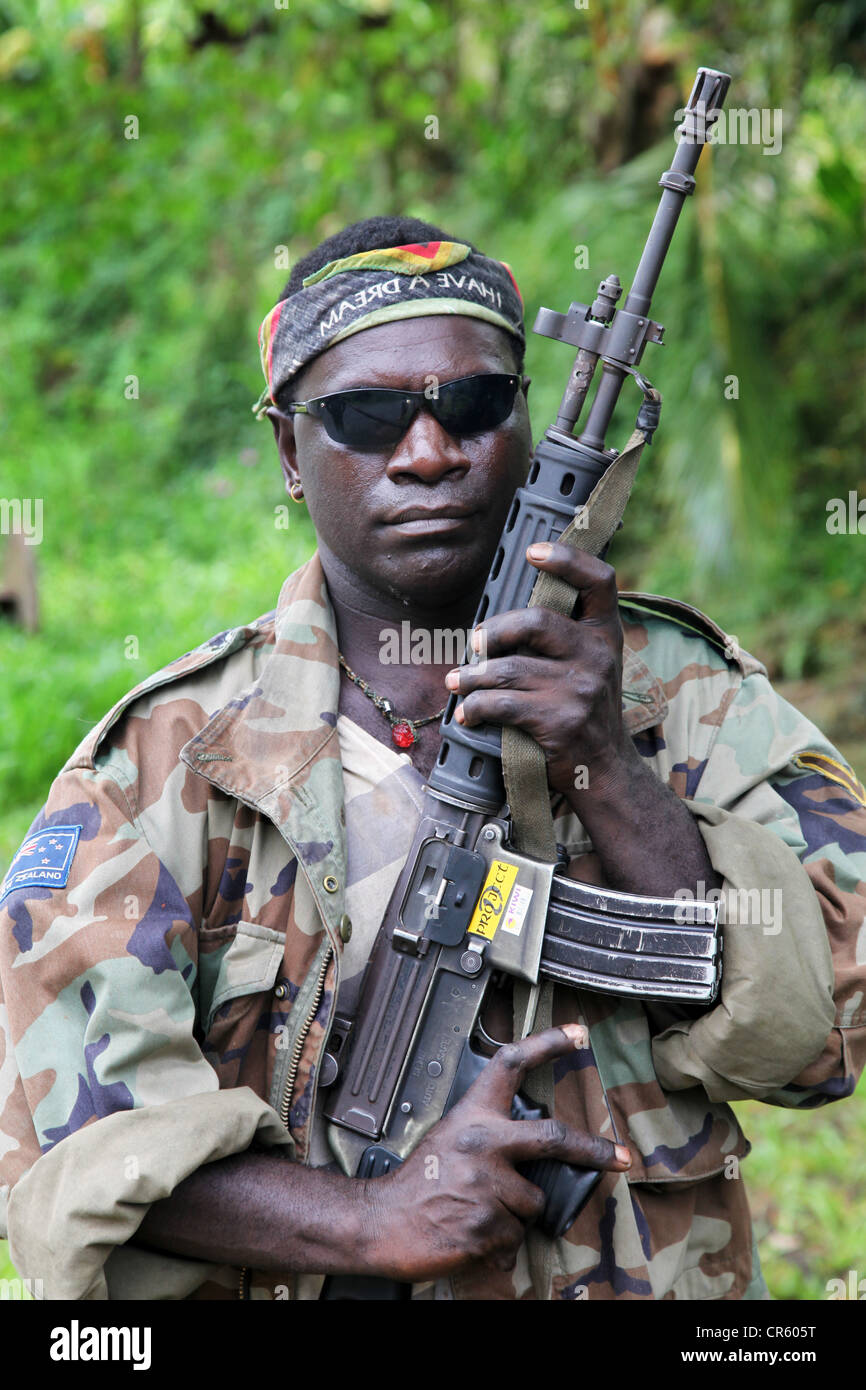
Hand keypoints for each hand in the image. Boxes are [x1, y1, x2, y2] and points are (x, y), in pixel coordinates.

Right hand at [364, 1024, 630, 1282]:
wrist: (380, 1221)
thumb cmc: (417, 1182)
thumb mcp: (451, 1140)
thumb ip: (493, 1139)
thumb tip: (537, 1155)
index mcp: (473, 1116)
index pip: (512, 1065)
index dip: (548, 1044)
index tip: (578, 1034)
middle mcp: (483, 1142)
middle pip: (555, 1137)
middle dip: (595, 1150)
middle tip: (622, 1157)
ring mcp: (486, 1183)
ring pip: (533, 1202)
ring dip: (515, 1215)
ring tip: (479, 1212)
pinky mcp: (486, 1223)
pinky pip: (515, 1237)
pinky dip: (501, 1243)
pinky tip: (473, 1233)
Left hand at [446, 542, 634, 796]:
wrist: (603, 770)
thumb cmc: (584, 710)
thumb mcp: (592, 665)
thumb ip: (566, 635)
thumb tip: (502, 618)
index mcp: (606, 634)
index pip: (599, 581)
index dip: (567, 559)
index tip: (532, 551)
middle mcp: (599, 655)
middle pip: (537, 621)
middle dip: (494, 631)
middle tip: (475, 644)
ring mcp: (581, 688)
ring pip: (509, 668)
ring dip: (473, 677)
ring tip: (457, 682)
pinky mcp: (560, 719)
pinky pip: (502, 704)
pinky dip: (475, 708)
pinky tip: (466, 714)